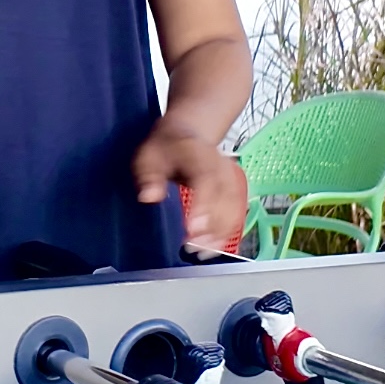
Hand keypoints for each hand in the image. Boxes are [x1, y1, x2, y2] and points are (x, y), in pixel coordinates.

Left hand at [133, 114, 248, 253]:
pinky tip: (212, 247)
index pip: (206, 180)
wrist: (189, 131)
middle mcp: (221, 166)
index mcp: (199, 154)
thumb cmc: (167, 146)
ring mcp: (230, 178)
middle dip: (212, 227)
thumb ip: (148, 175)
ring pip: (234, 208)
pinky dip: (226, 232)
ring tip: (201, 252)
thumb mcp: (149, 154)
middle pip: (225, 198)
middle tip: (193, 248)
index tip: (192, 228)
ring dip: (220, 234)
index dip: (203, 205)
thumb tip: (149, 197)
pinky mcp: (233, 190)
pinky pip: (236, 213)